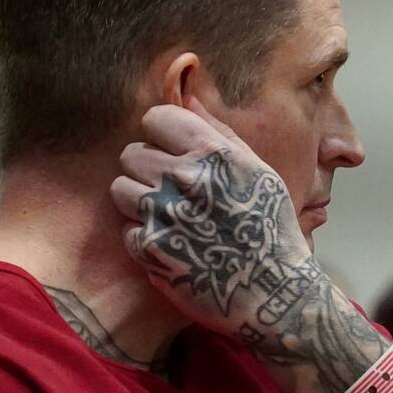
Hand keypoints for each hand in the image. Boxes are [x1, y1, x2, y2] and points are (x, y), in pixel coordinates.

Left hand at [112, 99, 327, 345]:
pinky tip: (170, 243)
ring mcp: (164, 214)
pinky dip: (143, 237)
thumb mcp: (258, 172)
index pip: (156, 119)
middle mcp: (185, 178)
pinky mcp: (150, 249)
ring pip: (120, 188)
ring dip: (138, 199)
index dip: (161, 133)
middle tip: (169, 189)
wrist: (273, 292)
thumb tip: (189, 99)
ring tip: (165, 214)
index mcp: (213, 153)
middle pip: (132, 153)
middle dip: (147, 167)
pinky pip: (127, 229)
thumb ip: (219, 133)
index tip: (169, 148)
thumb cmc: (270, 228)